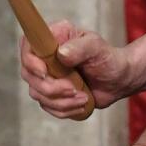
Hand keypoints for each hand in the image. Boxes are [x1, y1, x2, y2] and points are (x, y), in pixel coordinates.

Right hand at [19, 20, 133, 118]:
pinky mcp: (50, 92)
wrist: (117, 79)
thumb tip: (61, 53)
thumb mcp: (98, 48)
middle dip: (51, 87)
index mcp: (55, 37)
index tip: (45, 73)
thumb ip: (81, 48)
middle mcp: (45, 56)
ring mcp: (45, 75)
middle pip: (29, 75)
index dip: (30, 61)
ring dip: (61, 101)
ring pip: (38, 93)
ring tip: (83, 97)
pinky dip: (65, 109)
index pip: (28, 45)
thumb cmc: (108, 58)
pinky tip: (81, 103)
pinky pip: (47, 106)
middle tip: (74, 89)